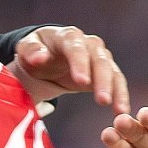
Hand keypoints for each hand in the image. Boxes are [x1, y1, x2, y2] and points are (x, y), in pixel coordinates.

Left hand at [10, 26, 129, 113]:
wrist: (44, 55)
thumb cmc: (34, 51)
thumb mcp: (25, 48)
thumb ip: (31, 51)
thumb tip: (39, 58)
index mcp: (68, 37)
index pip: (76, 48)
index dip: (80, 64)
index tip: (82, 81)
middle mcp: (88, 44)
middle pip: (99, 60)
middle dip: (102, 80)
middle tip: (102, 100)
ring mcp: (99, 57)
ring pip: (112, 72)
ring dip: (116, 90)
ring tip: (118, 109)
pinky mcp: (105, 71)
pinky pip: (116, 82)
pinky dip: (120, 95)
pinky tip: (121, 110)